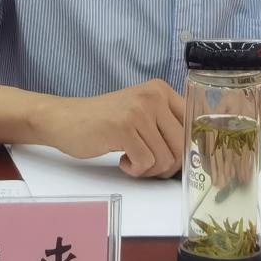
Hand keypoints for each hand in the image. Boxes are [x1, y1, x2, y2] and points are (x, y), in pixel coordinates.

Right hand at [36, 79, 184, 177]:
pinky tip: (122, 160)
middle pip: (182, 145)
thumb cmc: (105, 122)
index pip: (194, 123)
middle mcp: (153, 96)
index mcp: (161, 90)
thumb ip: (167, 125)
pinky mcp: (123, 128)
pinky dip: (134, 170)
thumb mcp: (142, 114)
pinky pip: (145, 163)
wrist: (65, 119)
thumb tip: (195, 153)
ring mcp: (138, 110)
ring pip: (165, 158)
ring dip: (149, 170)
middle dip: (167, 166)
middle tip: (148, 166)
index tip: (184, 163)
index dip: (192, 149)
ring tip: (132, 160)